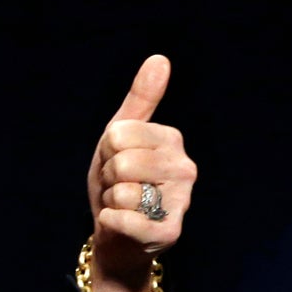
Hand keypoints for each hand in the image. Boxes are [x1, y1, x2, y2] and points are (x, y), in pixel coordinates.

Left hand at [86, 55, 196, 291]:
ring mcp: (181, 202)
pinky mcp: (170, 232)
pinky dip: (111, 221)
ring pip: (123, 189)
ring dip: (111, 199)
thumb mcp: (119, 136)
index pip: (119, 133)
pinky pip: (125, 219)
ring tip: (122, 203)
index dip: (106, 150)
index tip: (115, 160)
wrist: (115, 232)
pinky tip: (121, 223)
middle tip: (117, 185)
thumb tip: (160, 59)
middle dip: (108, 175)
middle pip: (121, 160)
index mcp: (172, 140)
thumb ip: (140, 98)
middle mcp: (185, 169)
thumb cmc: (117, 180)